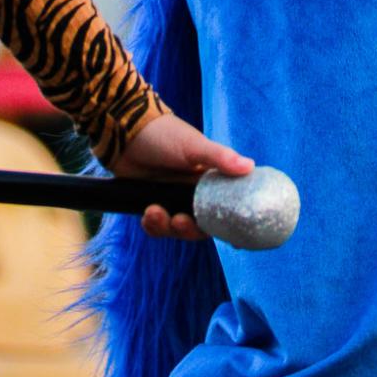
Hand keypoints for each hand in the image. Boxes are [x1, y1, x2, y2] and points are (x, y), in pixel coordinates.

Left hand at [114, 112, 253, 241]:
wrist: (126, 133)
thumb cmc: (164, 134)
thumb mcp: (194, 146)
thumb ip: (220, 158)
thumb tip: (250, 167)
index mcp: (209, 177)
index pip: (227, 205)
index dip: (231, 224)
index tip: (235, 242)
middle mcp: (193, 191)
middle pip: (201, 225)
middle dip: (191, 229)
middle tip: (180, 221)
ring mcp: (172, 198)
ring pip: (178, 228)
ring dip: (167, 226)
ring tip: (154, 212)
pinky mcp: (152, 203)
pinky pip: (157, 227)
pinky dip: (153, 226)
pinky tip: (147, 214)